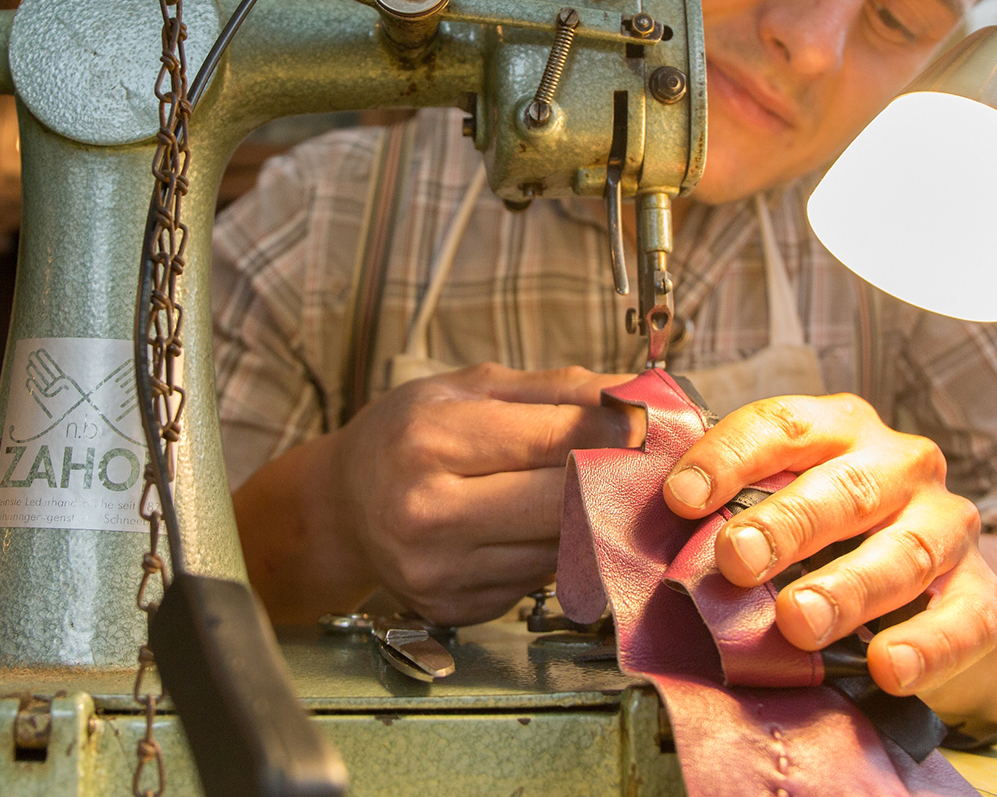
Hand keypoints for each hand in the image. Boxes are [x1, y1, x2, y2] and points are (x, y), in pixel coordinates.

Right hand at [327, 363, 637, 625]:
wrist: (342, 506)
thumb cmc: (407, 434)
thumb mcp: (469, 388)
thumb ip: (556, 389)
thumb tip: (640, 394)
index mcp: (429, 441)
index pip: (553, 439)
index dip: (616, 432)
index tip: (655, 425)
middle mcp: (428, 512)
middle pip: (563, 501)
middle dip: (615, 479)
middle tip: (648, 462)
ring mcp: (440, 570)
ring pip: (559, 548)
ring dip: (593, 520)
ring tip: (601, 490)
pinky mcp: (455, 608)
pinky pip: (537, 580)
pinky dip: (556, 553)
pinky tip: (548, 528)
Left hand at [662, 393, 996, 696]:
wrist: (932, 575)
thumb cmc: (831, 528)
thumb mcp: (782, 499)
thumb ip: (732, 509)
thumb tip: (655, 535)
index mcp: (839, 428)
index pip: (783, 425)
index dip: (730, 457)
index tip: (682, 498)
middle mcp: (900, 465)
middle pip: (844, 488)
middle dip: (786, 525)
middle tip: (737, 561)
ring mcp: (946, 525)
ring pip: (904, 550)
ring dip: (848, 588)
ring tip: (798, 621)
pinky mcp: (980, 591)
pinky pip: (963, 619)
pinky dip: (927, 645)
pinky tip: (889, 666)